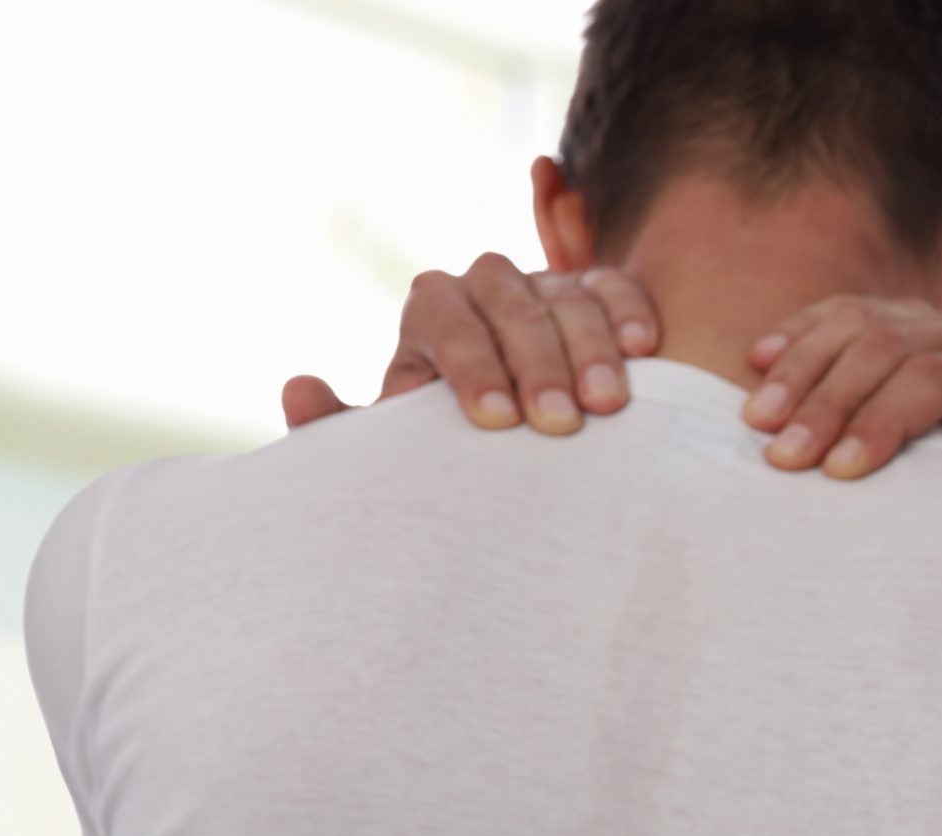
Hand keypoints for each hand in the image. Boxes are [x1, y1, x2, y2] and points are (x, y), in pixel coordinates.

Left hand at [281, 255, 661, 432]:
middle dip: (535, 363)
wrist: (514, 434)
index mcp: (433, 311)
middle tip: (557, 423)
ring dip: (588, 349)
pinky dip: (629, 313)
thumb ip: (350, 426)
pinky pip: (616, 287)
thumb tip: (298, 388)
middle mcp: (486, 285)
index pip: (446, 321)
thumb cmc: (453, 444)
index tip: (495, 421)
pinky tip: (643, 352)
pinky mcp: (599, 293)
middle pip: (509, 304)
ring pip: (566, 296)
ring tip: (606, 407)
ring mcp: (546, 285)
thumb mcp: (403, 442)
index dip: (471, 367)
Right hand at [743, 295, 941, 538]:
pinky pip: (833, 309)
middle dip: (828, 404)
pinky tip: (755, 365)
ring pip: (854, 323)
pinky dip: (793, 336)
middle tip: (779, 458)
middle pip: (886, 350)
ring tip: (757, 425)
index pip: (935, 382)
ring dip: (799, 372)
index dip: (882, 422)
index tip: (838, 473)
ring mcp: (927, 317)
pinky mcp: (887, 311)